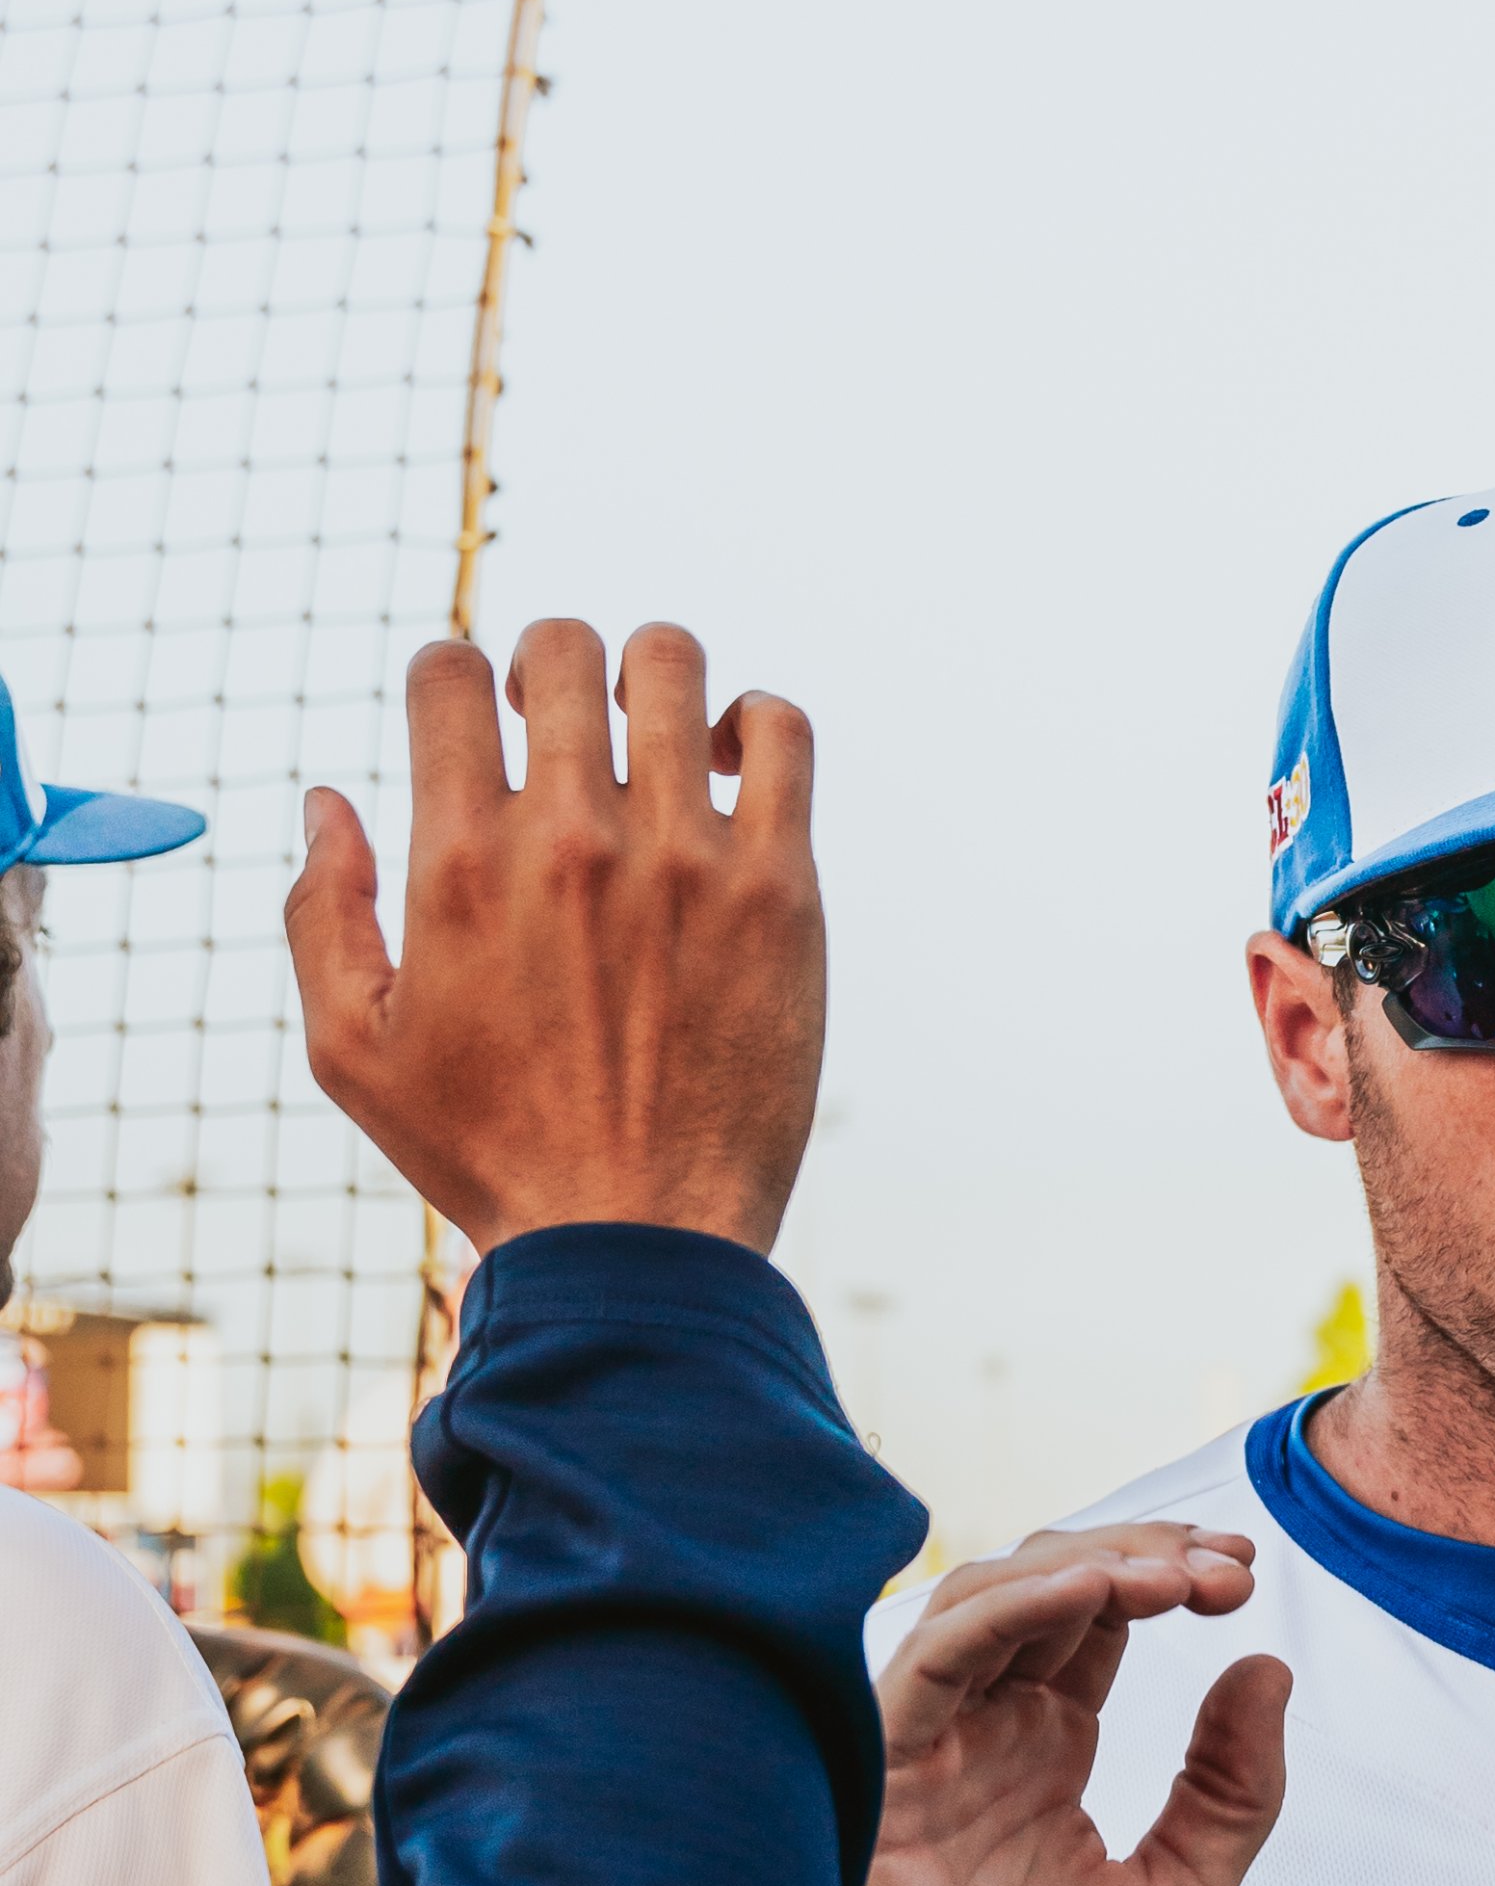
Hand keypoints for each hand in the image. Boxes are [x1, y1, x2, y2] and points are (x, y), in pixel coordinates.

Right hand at [286, 618, 823, 1252]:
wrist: (635, 1239)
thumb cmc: (489, 1154)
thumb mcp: (354, 1051)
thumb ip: (321, 914)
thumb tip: (326, 799)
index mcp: (457, 862)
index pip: (446, 672)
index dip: (455, 677)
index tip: (479, 725)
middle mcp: (570, 841)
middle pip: (562, 647)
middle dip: (551, 665)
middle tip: (564, 728)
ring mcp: (684, 858)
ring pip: (672, 665)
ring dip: (653, 678)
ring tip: (653, 740)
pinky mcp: (779, 890)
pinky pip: (781, 733)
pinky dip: (755, 722)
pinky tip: (732, 770)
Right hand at [827, 1529, 1289, 1885]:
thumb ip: (1231, 1789)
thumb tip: (1269, 1664)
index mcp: (1048, 1749)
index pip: (1099, 1618)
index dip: (1168, 1575)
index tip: (1245, 1573)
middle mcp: (987, 1732)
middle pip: (1050, 1588)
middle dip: (1143, 1558)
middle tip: (1229, 1567)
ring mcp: (934, 1747)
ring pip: (988, 1600)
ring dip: (1087, 1567)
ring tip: (1177, 1578)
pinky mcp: (887, 1772)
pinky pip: (937, 1660)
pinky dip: (1012, 1611)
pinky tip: (1094, 1595)